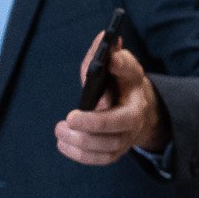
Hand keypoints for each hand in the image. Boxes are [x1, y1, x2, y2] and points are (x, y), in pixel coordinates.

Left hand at [57, 34, 167, 165]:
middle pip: (120, 124)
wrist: (138, 110)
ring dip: (82, 141)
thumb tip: (104, 37)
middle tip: (70, 117)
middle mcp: (136, 116)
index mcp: (136, 88)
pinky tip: (63, 144)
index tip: (111, 60)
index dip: (122, 66)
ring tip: (60, 130)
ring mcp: (128, 137)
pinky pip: (101, 159)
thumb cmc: (122, 84)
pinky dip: (81, 155)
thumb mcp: (119, 66)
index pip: (132, 74)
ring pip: (108, 146)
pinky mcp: (116, 151)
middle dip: (95, 123)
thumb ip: (109, 54)